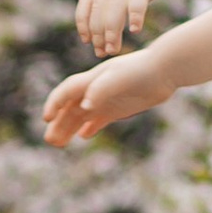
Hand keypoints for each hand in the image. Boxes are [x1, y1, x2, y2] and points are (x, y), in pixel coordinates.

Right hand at [43, 49, 168, 146]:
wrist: (165, 69)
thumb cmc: (141, 70)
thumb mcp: (119, 78)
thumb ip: (100, 90)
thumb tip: (84, 107)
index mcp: (92, 79)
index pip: (67, 91)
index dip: (55, 103)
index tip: (46, 119)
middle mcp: (95, 90)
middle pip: (71, 107)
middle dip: (58, 123)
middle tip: (49, 140)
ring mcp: (106, 99)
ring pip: (82, 115)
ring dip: (69, 128)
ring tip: (58, 144)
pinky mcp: (118, 108)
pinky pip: (99, 119)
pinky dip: (90, 127)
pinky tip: (84, 136)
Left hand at [75, 0, 195, 58]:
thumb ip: (116, 3)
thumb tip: (104, 31)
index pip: (87, 1)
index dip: (83, 22)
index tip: (86, 41)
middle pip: (99, 8)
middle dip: (98, 33)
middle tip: (102, 53)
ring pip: (114, 6)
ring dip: (111, 30)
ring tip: (113, 49)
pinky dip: (134, 15)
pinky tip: (135, 31)